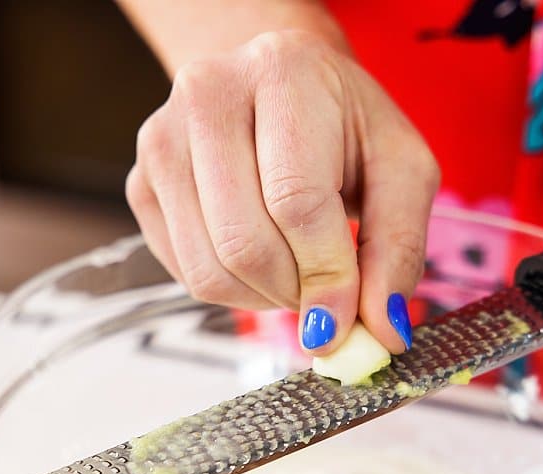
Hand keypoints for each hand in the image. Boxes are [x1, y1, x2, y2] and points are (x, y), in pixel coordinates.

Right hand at [125, 30, 438, 354]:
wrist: (282, 90)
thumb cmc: (345, 127)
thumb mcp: (401, 169)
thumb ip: (398, 248)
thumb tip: (381, 331)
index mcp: (280, 74)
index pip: (295, 200)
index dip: (324, 274)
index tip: (346, 322)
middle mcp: (207, 96)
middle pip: (244, 242)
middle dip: (294, 292)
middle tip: (326, 298)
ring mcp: (162, 141)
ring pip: (209, 269)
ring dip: (264, 298)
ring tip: (298, 274)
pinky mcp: (141, 184)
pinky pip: (186, 273)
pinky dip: (233, 291)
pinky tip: (262, 262)